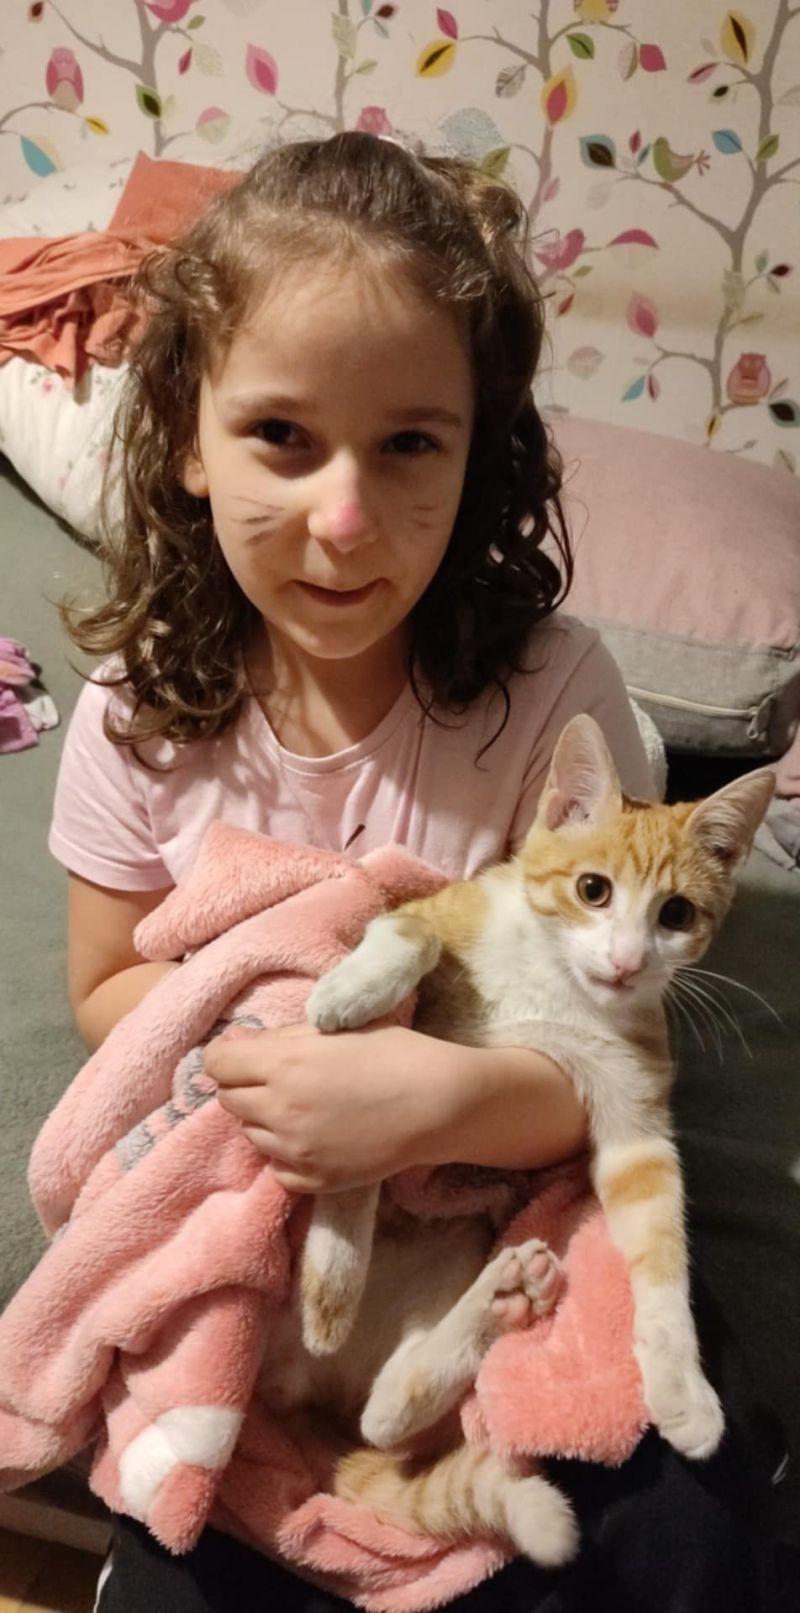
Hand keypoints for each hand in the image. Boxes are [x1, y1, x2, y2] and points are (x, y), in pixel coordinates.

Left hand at [204, 1022, 464, 1193]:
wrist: (440, 1104)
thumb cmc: (395, 1053)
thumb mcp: (336, 1029)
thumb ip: (281, 1038)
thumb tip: (237, 1043)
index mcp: (284, 1064)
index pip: (217, 1063)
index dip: (228, 1055)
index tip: (245, 1055)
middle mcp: (280, 1110)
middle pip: (228, 1099)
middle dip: (245, 1085)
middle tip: (281, 1078)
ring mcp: (295, 1151)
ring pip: (250, 1134)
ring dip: (265, 1119)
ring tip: (305, 1107)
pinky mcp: (313, 1180)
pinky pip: (276, 1167)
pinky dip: (286, 1153)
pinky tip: (316, 1136)